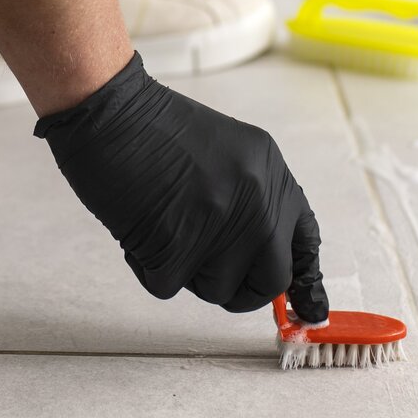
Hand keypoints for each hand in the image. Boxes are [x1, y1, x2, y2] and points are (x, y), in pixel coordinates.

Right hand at [34, 52, 328, 321]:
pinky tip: (137, 226)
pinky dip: (146, 266)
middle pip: (270, 278)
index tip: (307, 309)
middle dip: (241, 288)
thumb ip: (248, 199)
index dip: (302, 280)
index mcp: (269, 172)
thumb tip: (257, 255)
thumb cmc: (150, 126)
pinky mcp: (178, 243)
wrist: (109, 109)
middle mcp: (256, 199)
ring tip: (162, 223)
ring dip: (185, 271)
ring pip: (217, 289)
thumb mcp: (224, 152)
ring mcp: (220, 222)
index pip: (303, 240)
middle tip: (207, 268)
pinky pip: (168, 286)